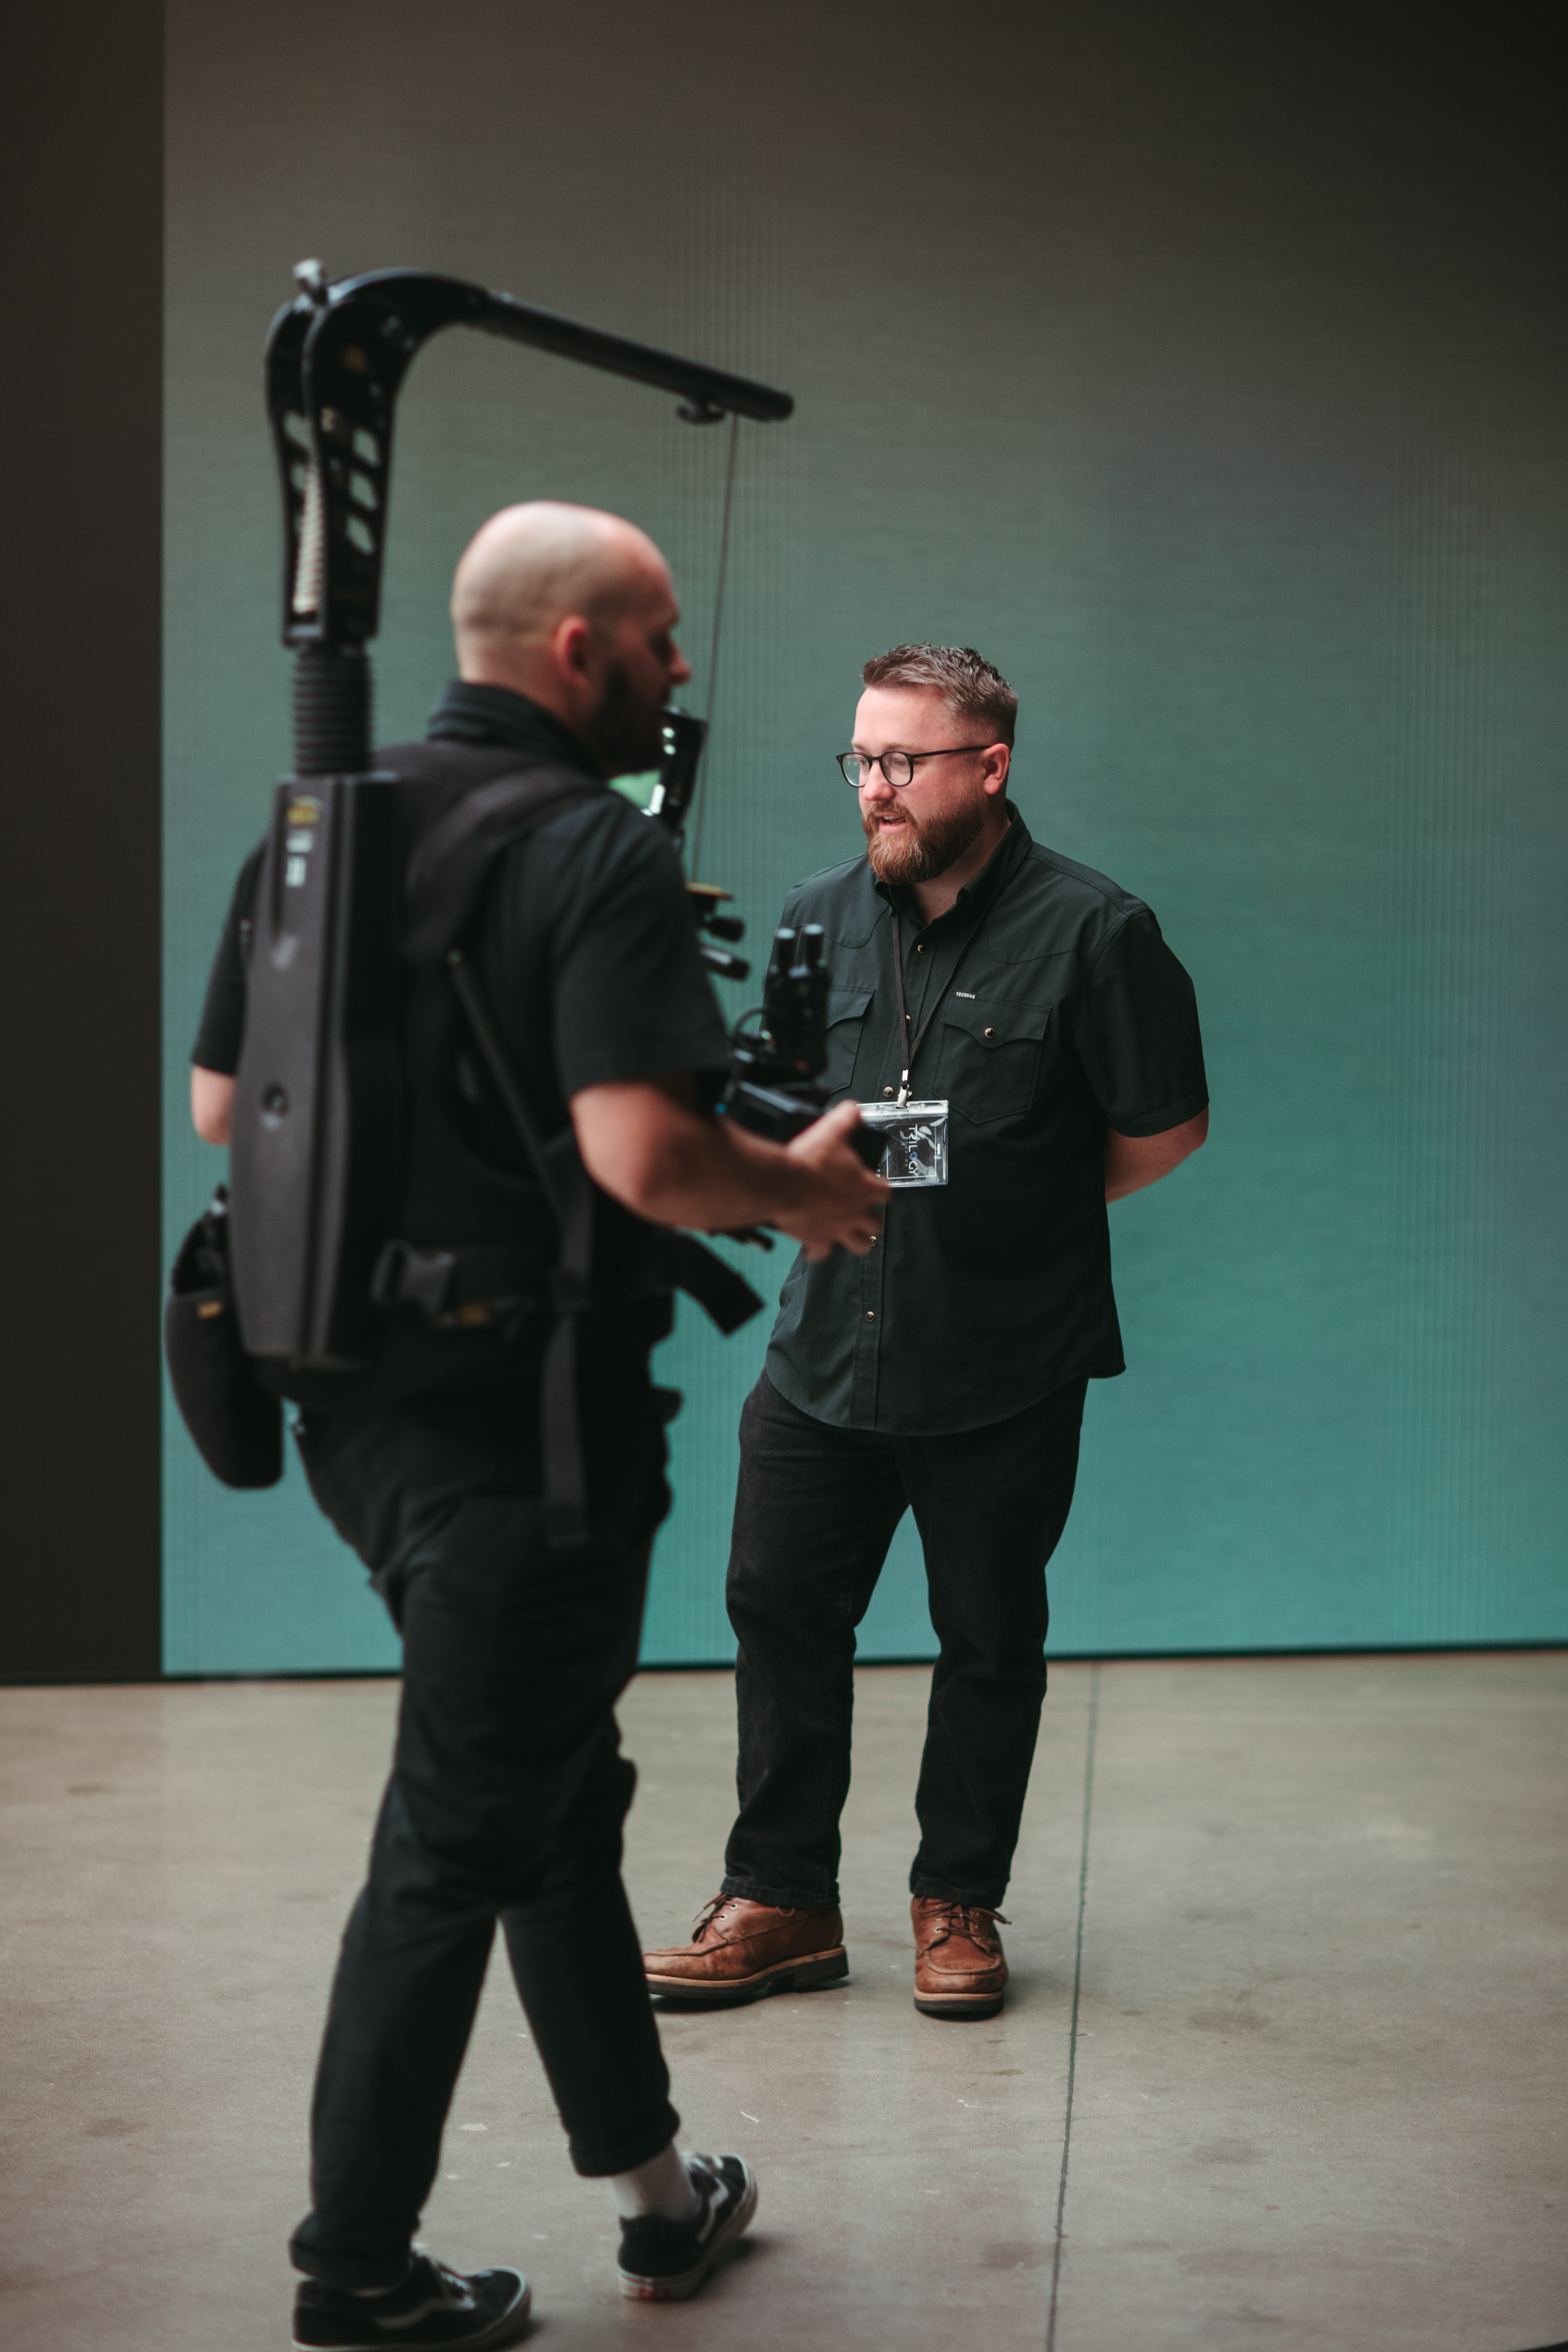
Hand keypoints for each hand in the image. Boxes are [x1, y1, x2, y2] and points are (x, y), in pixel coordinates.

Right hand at [777, 1101, 889, 1260]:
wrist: (782, 1182)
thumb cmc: (807, 1160)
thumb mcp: (832, 1129)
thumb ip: (848, 1118)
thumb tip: (854, 1110)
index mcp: (864, 1187)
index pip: (886, 1192)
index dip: (883, 1189)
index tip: (877, 1187)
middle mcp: (855, 1211)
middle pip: (877, 1224)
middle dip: (873, 1221)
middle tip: (866, 1215)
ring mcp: (837, 1227)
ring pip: (859, 1245)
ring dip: (857, 1241)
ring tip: (852, 1237)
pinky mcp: (816, 1238)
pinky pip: (822, 1253)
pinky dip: (819, 1251)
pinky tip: (814, 1247)